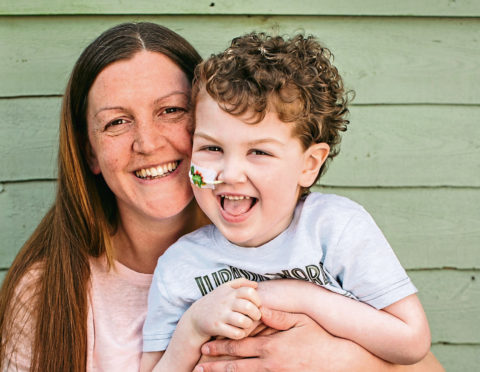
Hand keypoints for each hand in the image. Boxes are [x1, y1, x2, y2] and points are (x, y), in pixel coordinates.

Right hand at [188, 278, 261, 339]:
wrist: (195, 317)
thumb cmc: (215, 302)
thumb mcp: (225, 288)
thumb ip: (240, 283)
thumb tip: (255, 284)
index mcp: (229, 291)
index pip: (249, 292)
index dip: (257, 299)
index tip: (256, 305)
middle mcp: (225, 302)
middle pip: (248, 307)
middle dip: (256, 314)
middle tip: (255, 317)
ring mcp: (221, 315)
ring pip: (243, 321)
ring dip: (248, 325)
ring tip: (247, 325)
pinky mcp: (217, 327)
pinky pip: (236, 333)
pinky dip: (240, 334)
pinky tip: (239, 332)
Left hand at [194, 307, 392, 371]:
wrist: (339, 362)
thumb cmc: (320, 339)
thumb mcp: (300, 321)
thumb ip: (277, 316)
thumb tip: (259, 307)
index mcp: (271, 347)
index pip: (239, 347)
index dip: (220, 347)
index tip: (205, 346)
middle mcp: (270, 365)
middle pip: (236, 366)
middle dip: (215, 365)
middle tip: (198, 366)